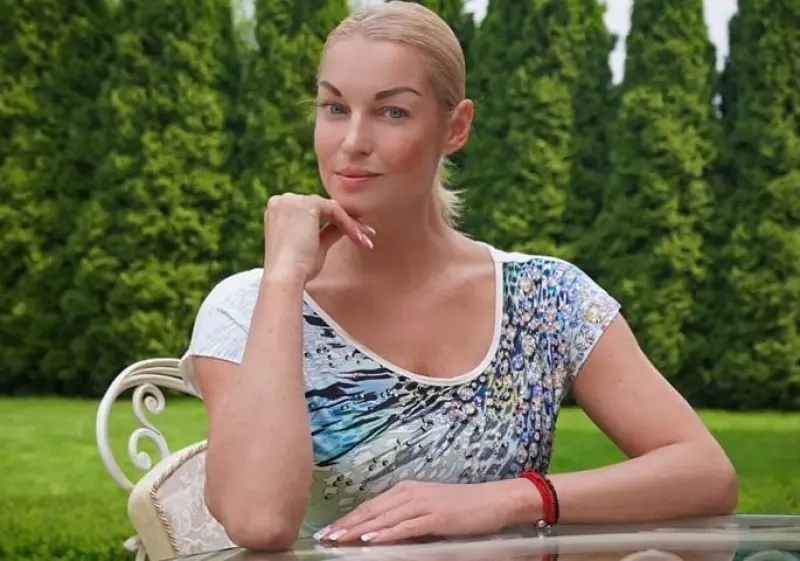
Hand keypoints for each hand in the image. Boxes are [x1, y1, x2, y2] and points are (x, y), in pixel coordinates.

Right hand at [263, 194, 373, 281]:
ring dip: (351, 224)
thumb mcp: (315, 246)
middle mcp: (284, 201)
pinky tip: (359, 239)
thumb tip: (344, 226)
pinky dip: (349, 225)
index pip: (314, 211)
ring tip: (366, 241)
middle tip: (364, 237)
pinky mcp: (307, 204)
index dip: (335, 222)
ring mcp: (293, 200)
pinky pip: (336, 211)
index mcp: (279, 210)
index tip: (354, 235)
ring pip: (332, 208)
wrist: (285, 277)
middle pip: (324, 207)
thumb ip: (328, 232)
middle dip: (346, 222)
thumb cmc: (296, 269)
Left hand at [314, 480, 529, 544]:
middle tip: (324, 537)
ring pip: (382, 518)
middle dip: (345, 525)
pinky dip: (385, 533)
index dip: (348, 518)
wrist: (493, 500)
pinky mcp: (434, 517)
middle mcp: (410, 493)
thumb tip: (384, 529)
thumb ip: (407, 516)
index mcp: (406, 490)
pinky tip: (370, 540)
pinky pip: (404, 527)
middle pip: (371, 511)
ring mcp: (421, 504)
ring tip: (338, 539)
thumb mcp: (430, 507)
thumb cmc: (463, 506)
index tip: (329, 530)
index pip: (370, 506)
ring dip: (358, 530)